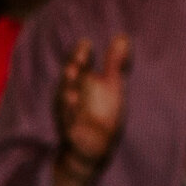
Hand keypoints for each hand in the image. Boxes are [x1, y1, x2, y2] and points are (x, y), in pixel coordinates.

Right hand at [54, 32, 130, 173]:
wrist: (91, 148)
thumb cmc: (101, 113)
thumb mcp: (111, 86)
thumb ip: (115, 63)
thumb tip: (122, 36)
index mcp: (79, 82)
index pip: (78, 64)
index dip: (80, 55)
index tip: (86, 43)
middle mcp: (70, 96)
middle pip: (68, 81)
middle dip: (71, 70)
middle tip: (78, 60)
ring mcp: (68, 115)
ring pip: (63, 102)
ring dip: (66, 93)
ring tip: (71, 84)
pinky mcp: (71, 134)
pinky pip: (68, 125)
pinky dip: (69, 118)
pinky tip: (73, 107)